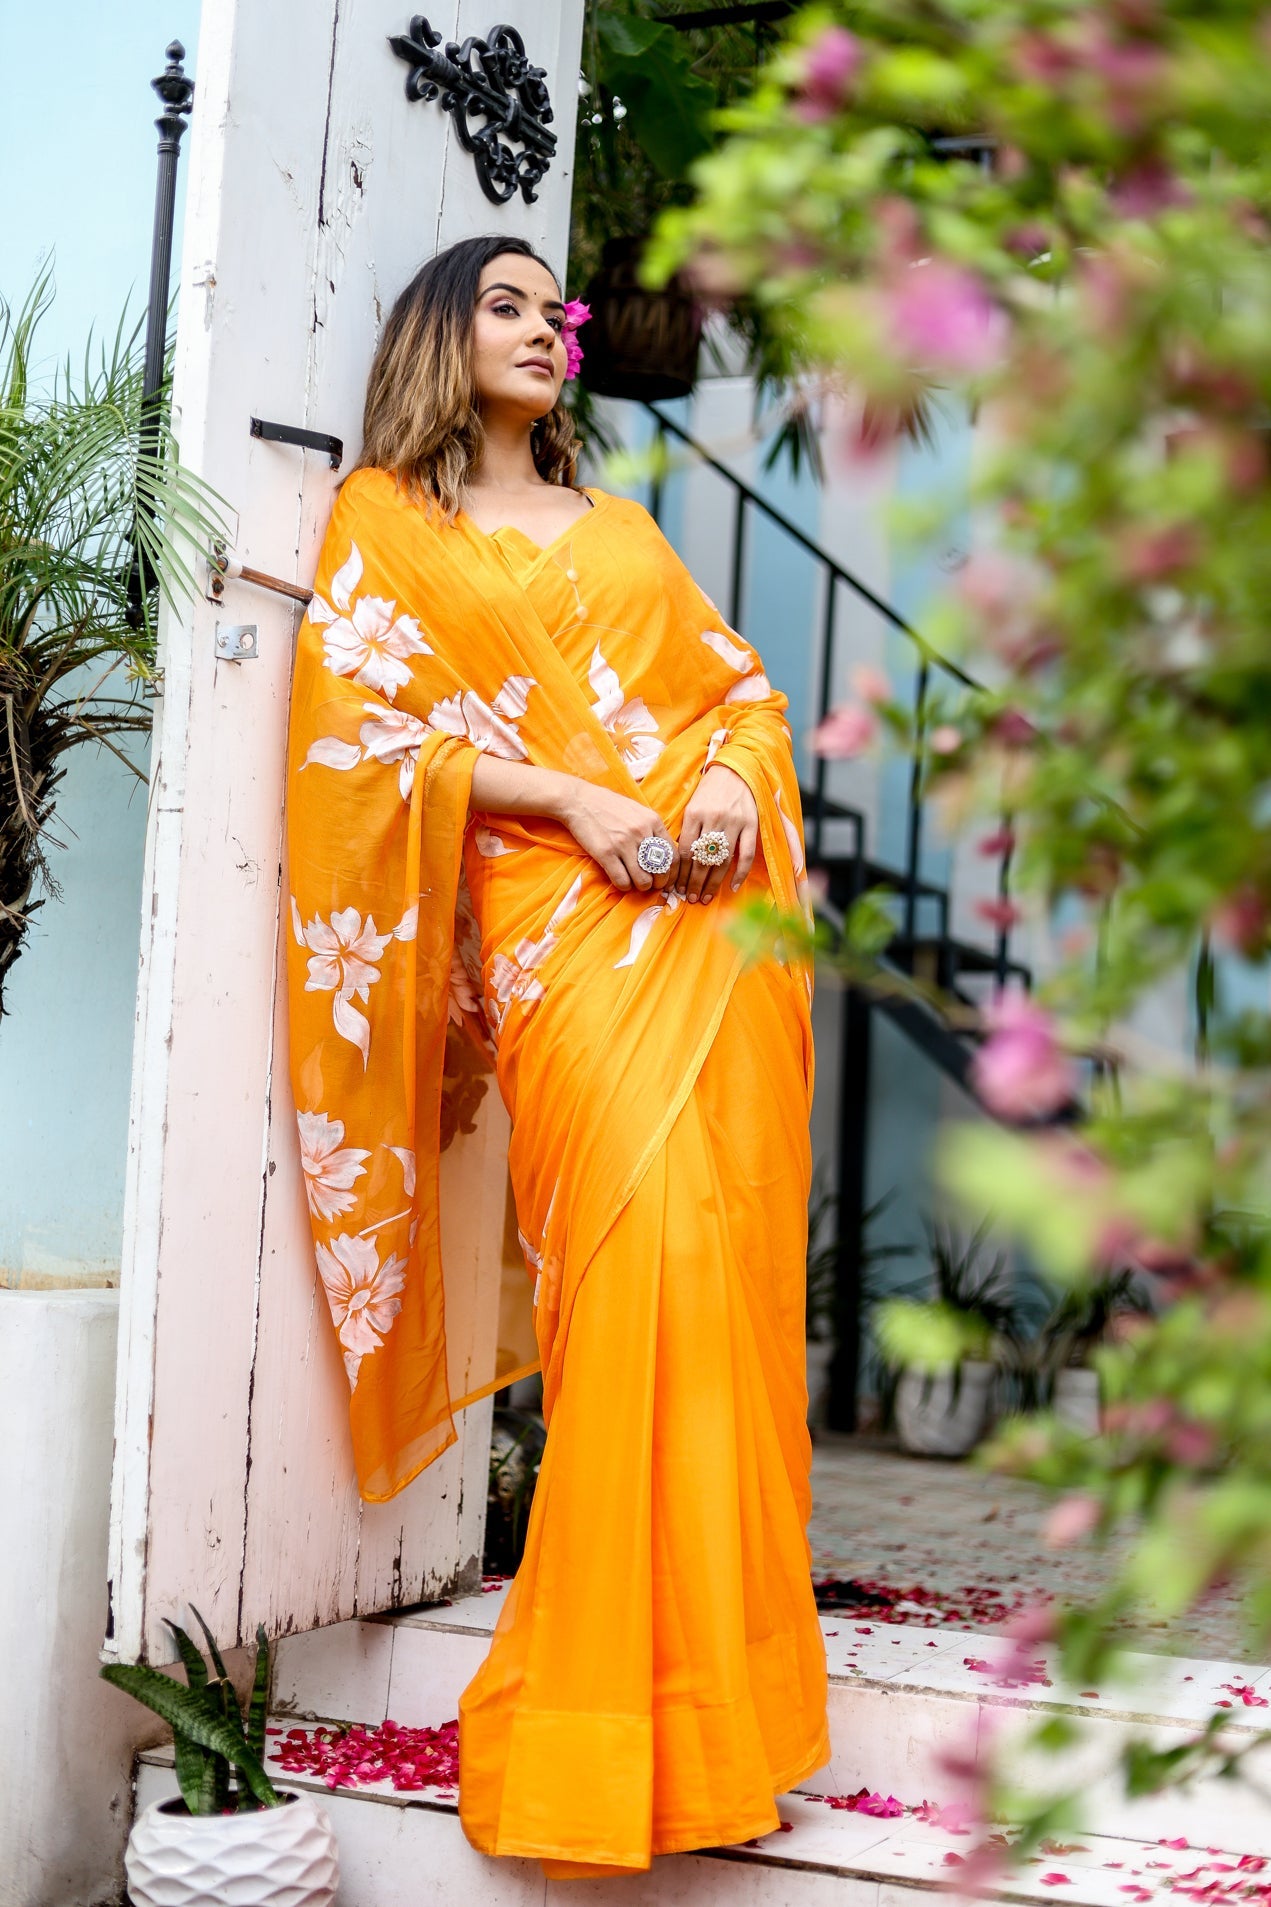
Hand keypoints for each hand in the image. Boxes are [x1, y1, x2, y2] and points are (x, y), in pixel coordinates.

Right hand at [557, 780, 678, 892]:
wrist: (579, 800)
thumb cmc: (609, 806)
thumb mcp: (638, 811)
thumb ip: (652, 829)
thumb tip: (664, 854)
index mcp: (652, 821)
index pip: (673, 855)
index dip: (672, 873)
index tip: (666, 879)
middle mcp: (641, 832)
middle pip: (661, 870)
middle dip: (658, 883)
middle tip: (651, 884)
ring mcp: (623, 843)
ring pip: (643, 880)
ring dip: (641, 887)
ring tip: (635, 883)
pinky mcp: (605, 853)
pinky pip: (622, 881)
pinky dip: (624, 886)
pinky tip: (621, 881)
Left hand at [674, 764, 758, 903]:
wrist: (736, 770)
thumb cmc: (710, 791)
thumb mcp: (692, 806)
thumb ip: (687, 831)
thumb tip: (677, 863)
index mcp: (694, 814)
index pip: (684, 851)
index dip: (679, 873)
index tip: (676, 888)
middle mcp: (713, 819)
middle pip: (701, 860)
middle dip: (693, 883)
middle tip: (689, 899)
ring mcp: (733, 822)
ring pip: (721, 861)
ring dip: (713, 883)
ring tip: (705, 898)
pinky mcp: (750, 824)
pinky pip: (746, 854)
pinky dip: (740, 872)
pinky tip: (732, 886)